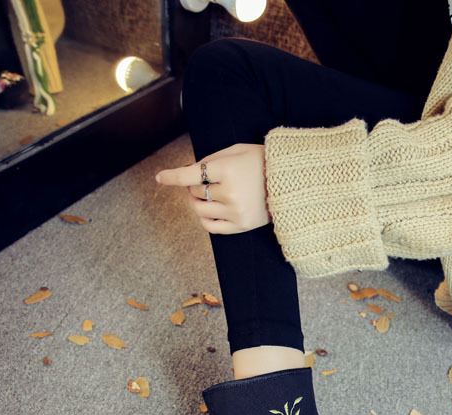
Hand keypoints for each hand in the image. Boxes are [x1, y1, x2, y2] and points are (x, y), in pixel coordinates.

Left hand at [155, 143, 270, 233]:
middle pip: (194, 192)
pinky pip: (211, 226)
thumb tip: (187, 172)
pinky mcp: (241, 225)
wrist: (292, 181)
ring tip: (207, 195)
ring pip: (199, 209)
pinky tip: (210, 209)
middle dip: (194, 186)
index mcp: (227, 169)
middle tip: (202, 181)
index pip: (189, 175)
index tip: (159, 178)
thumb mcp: (236, 150)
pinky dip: (205, 218)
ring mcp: (235, 211)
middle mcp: (230, 192)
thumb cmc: (262, 162)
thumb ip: (210, 160)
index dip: (171, 176)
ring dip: (197, 201)